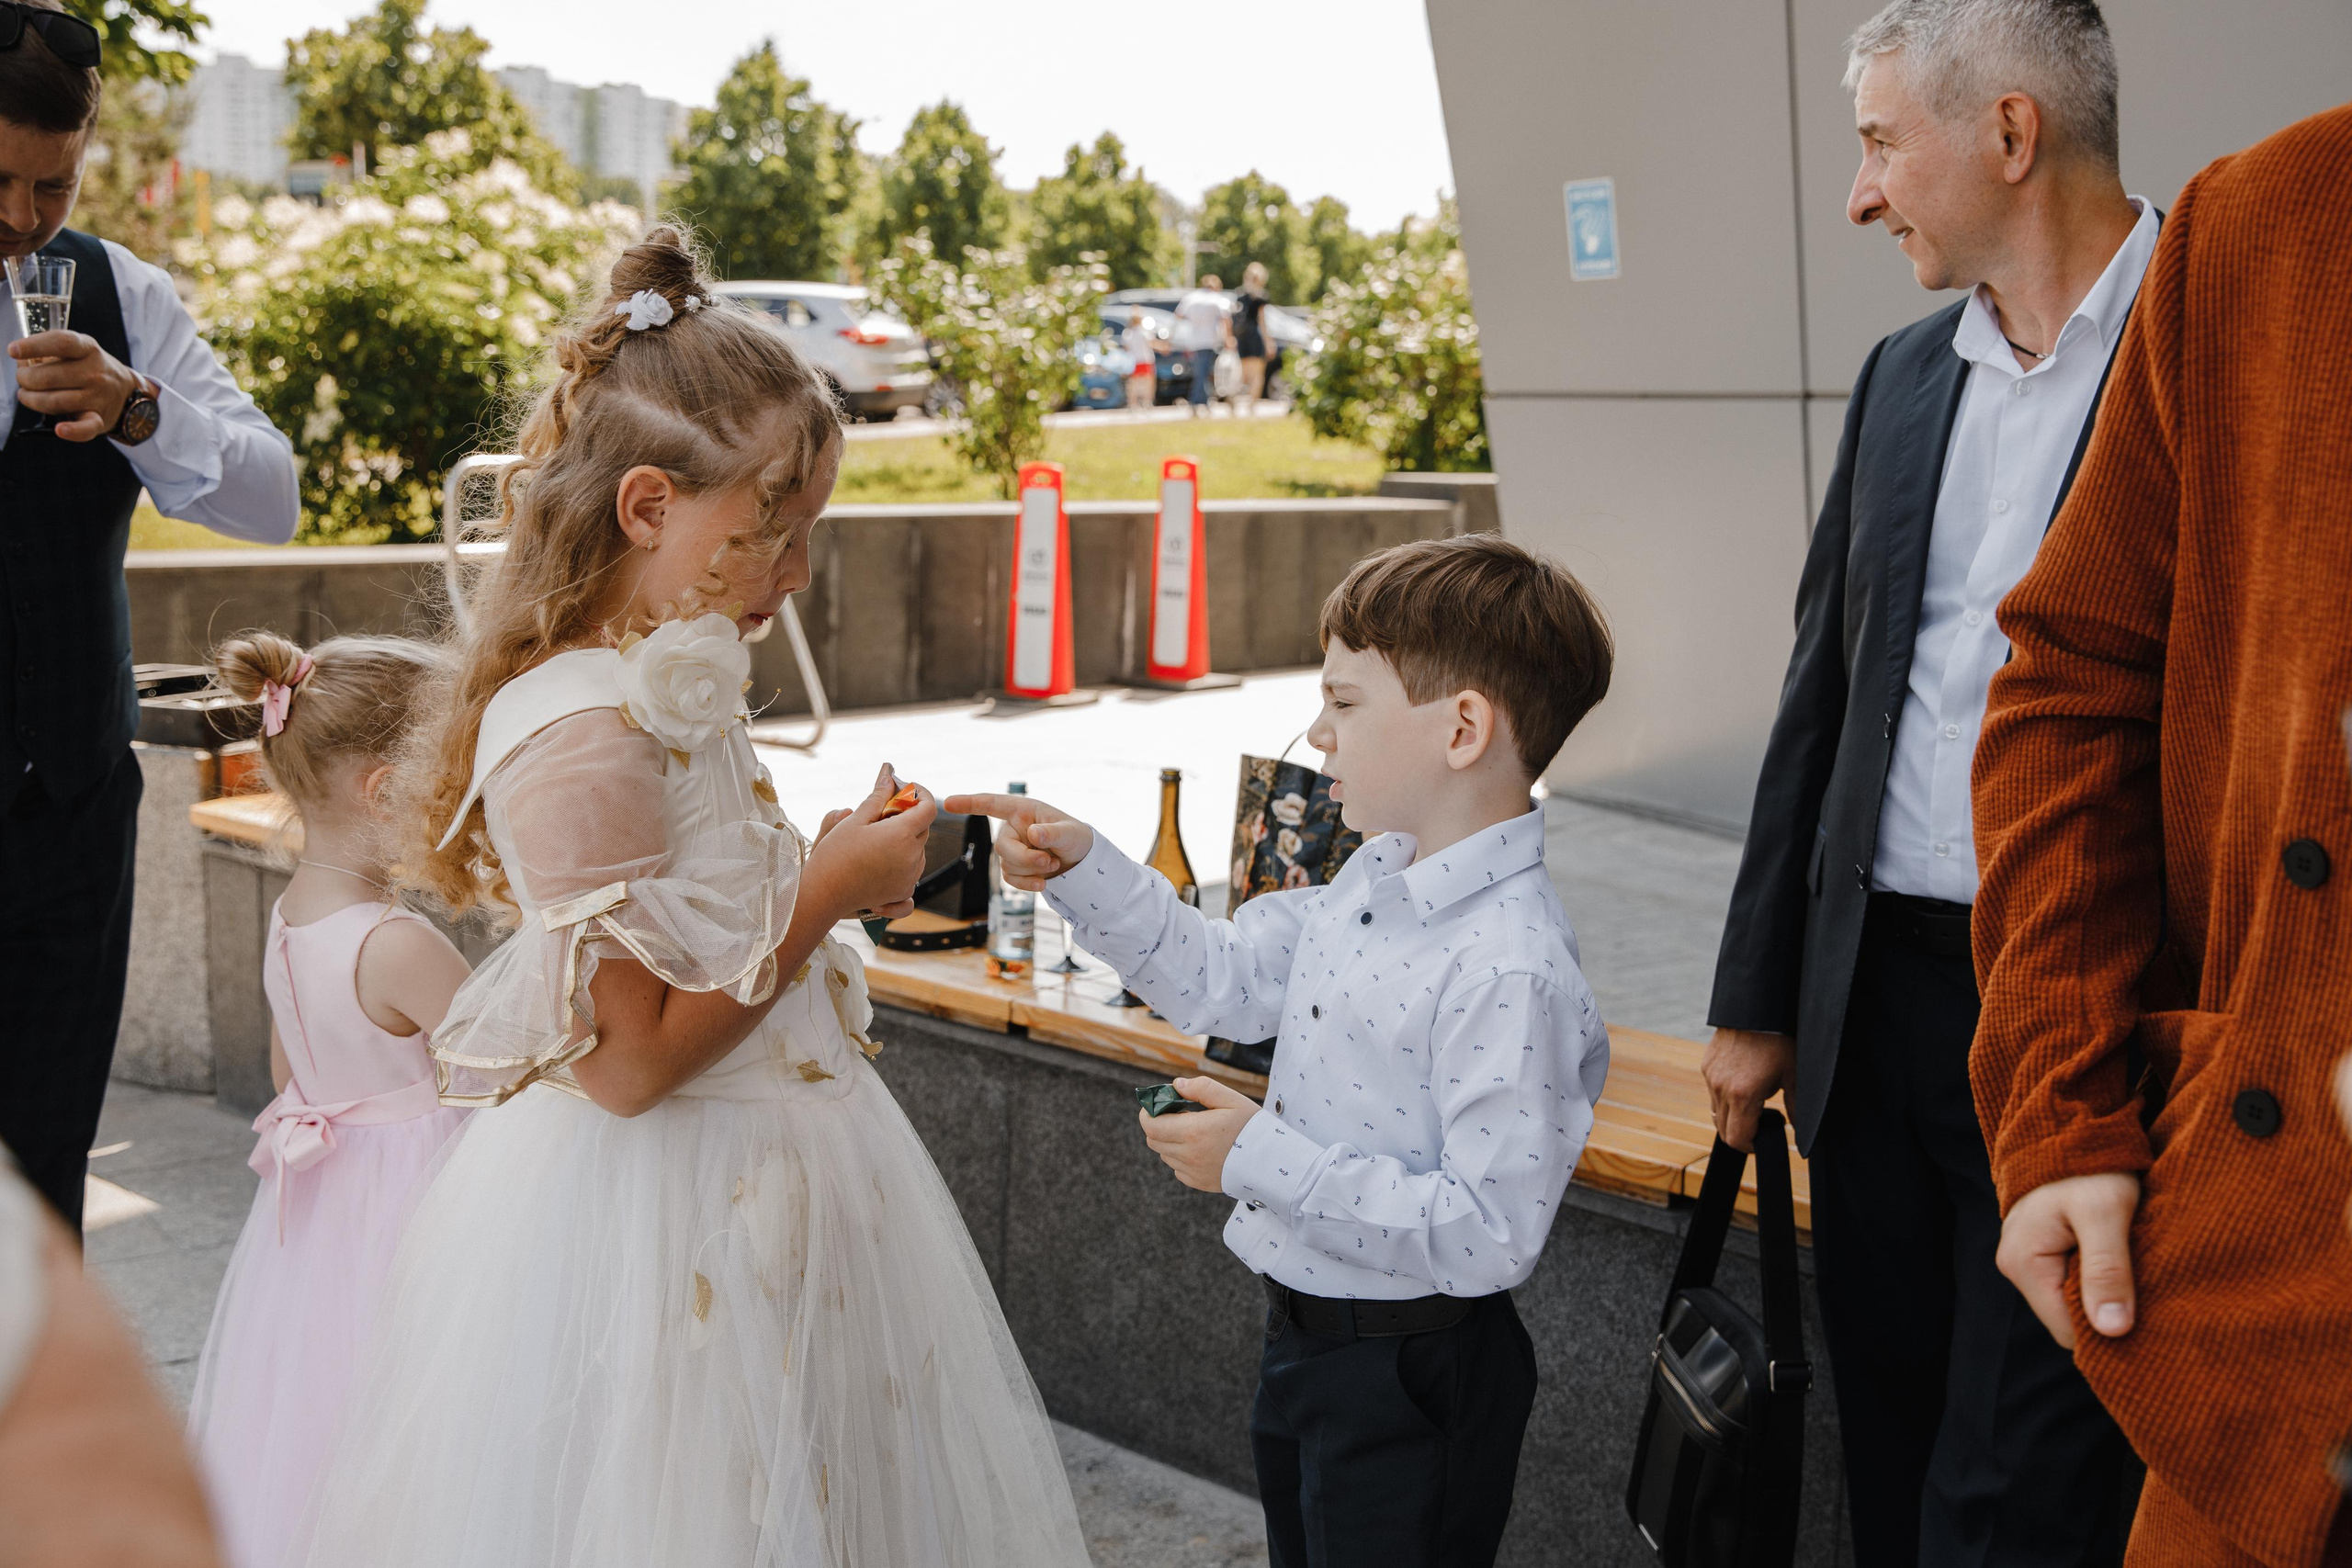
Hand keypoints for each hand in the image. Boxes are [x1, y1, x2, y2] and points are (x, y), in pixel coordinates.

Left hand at [9, 331, 137, 440]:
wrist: (125, 391)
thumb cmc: (90, 368)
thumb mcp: (76, 350)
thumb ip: (46, 352)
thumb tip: (22, 361)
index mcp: (88, 349)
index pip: (61, 343)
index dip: (34, 346)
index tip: (13, 350)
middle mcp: (96, 372)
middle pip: (50, 377)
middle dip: (25, 378)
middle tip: (23, 379)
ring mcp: (98, 397)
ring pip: (55, 402)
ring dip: (32, 400)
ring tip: (27, 396)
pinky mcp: (100, 420)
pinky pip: (86, 428)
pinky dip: (72, 431)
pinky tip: (60, 429)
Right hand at [805, 764, 935, 921]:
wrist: (823, 894)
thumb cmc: (834, 856)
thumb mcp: (854, 820)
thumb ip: (877, 798)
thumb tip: (889, 777)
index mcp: (901, 835)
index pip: (928, 808)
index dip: (920, 795)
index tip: (905, 790)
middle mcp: (912, 857)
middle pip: (922, 828)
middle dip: (907, 817)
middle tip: (880, 816)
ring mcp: (910, 877)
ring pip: (918, 850)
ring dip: (905, 841)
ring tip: (875, 842)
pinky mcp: (903, 893)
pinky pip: (914, 873)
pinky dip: (904, 865)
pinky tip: (884, 863)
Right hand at [942, 791, 1093, 889]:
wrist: (1080, 861)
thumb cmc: (1075, 838)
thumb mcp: (1071, 832)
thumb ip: (1053, 832)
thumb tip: (1033, 834)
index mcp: (1022, 810)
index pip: (991, 804)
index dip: (969, 803)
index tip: (947, 802)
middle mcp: (1012, 828)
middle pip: (1001, 847)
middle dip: (1025, 859)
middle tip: (1049, 861)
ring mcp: (1011, 848)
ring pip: (1006, 866)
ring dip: (1031, 871)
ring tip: (1053, 864)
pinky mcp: (1014, 868)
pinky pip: (1010, 880)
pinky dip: (1027, 884)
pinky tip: (1042, 883)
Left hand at [1138, 1075, 1258, 1192]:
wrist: (1273, 1162)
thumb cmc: (1252, 1127)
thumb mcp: (1231, 1099)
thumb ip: (1201, 1088)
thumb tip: (1176, 1085)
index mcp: (1193, 1131)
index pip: (1150, 1125)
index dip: (1148, 1113)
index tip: (1159, 1104)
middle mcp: (1189, 1154)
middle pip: (1153, 1140)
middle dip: (1159, 1125)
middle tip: (1179, 1115)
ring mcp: (1193, 1171)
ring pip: (1164, 1155)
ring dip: (1170, 1141)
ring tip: (1194, 1132)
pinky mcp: (1199, 1183)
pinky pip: (1178, 1169)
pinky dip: (1181, 1158)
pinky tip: (1201, 1149)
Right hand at [1701, 1027, 1796, 1150]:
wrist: (1757, 1008)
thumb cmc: (1779, 1041)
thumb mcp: (1793, 1076)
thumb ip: (1796, 1108)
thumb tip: (1801, 1131)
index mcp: (1743, 1095)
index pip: (1736, 1138)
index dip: (1750, 1146)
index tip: (1762, 1141)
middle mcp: (1721, 1088)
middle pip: (1722, 1129)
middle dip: (1740, 1134)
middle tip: (1760, 1126)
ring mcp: (1711, 1076)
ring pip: (1715, 1111)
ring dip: (1732, 1116)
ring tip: (1754, 1103)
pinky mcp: (1707, 1065)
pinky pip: (1713, 1091)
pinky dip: (1725, 1097)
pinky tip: (1743, 1084)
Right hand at [1997, 1171, 2141, 1347]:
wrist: (2074, 1122)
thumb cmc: (2090, 1164)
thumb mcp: (2106, 1213)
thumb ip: (2107, 1270)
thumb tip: (2112, 1331)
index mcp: (2023, 1263)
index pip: (2068, 1331)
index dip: (2108, 1330)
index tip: (2148, 1317)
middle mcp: (2014, 1265)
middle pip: (2068, 1317)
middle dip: (2107, 1311)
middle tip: (2147, 1291)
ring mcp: (2025, 1256)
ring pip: (2072, 1299)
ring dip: (2104, 1292)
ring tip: (2135, 1270)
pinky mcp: (2040, 1247)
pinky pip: (2071, 1278)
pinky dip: (2099, 1276)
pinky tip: (2121, 1260)